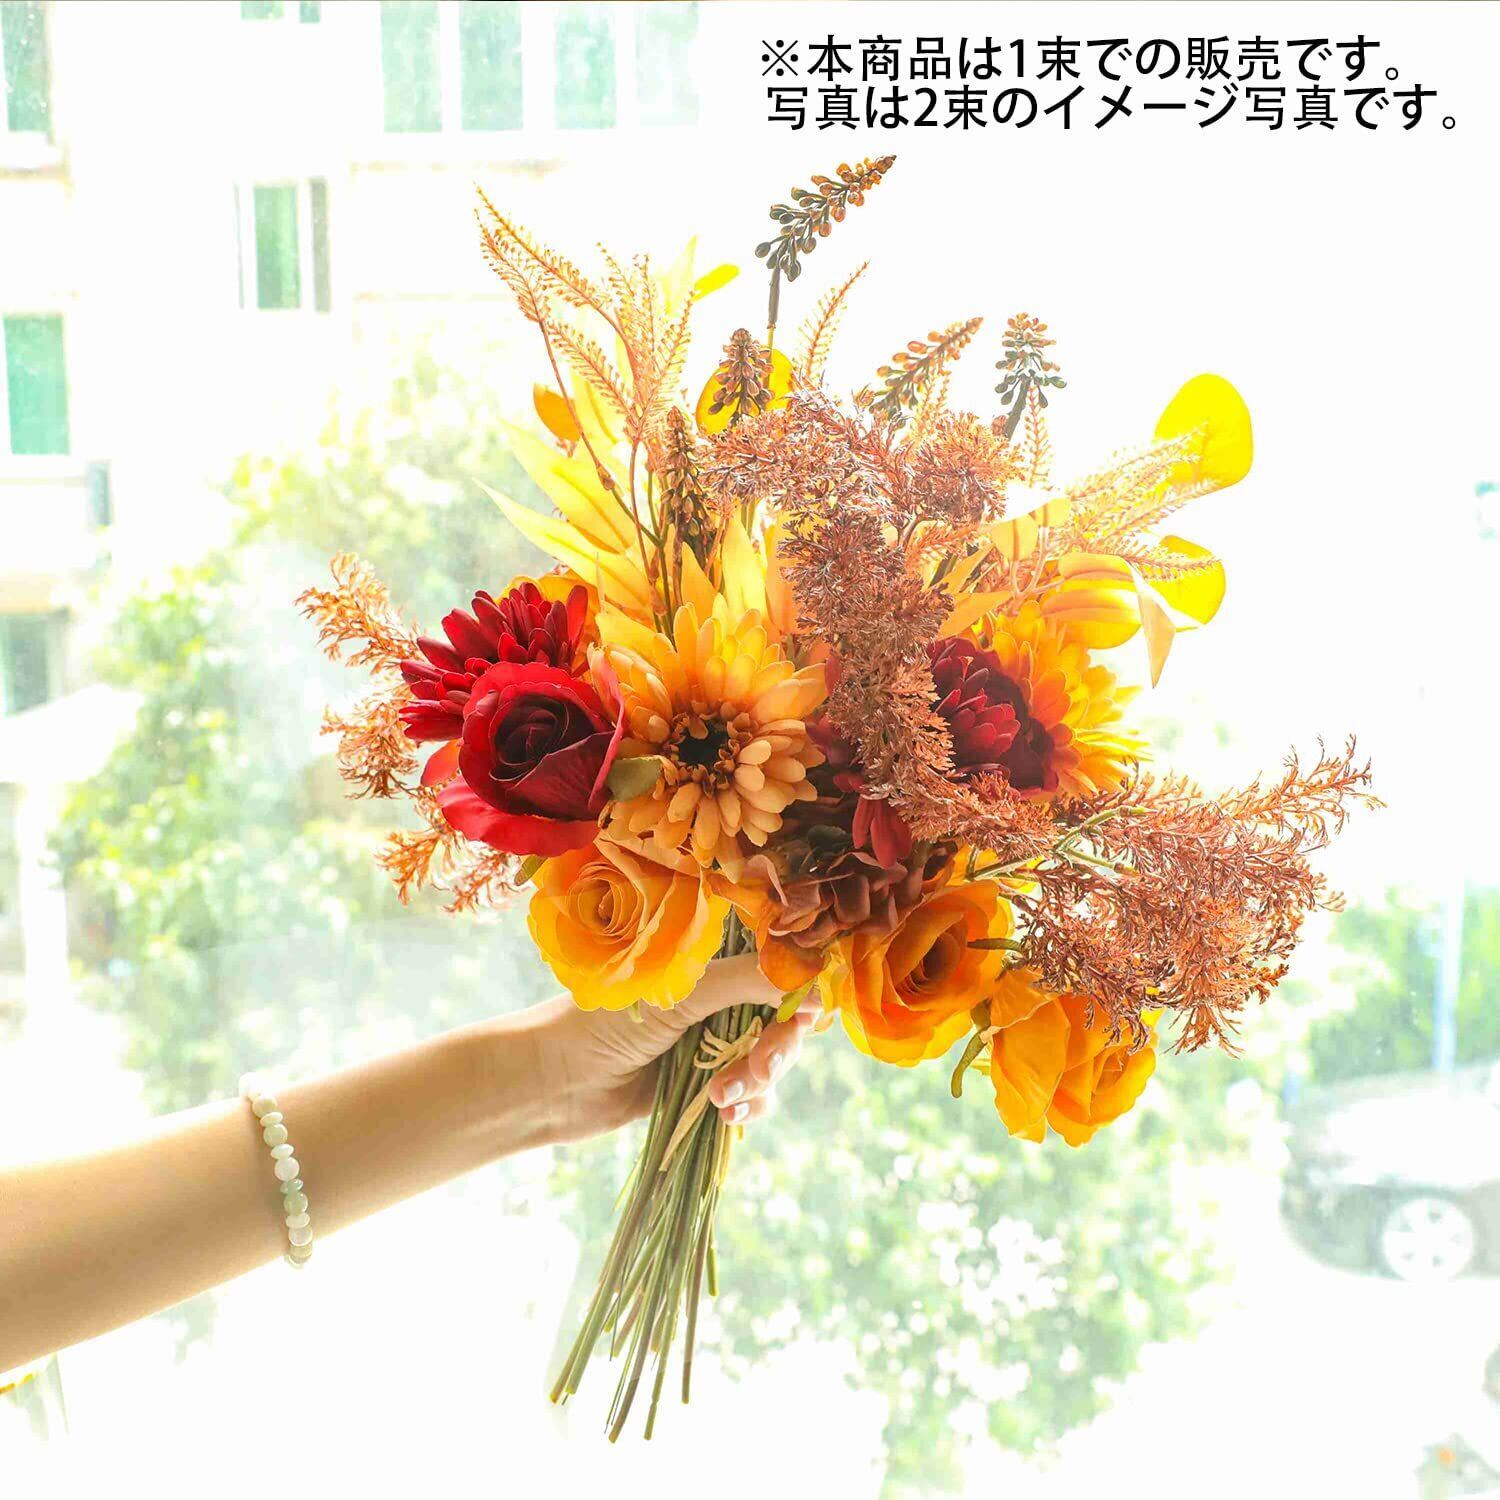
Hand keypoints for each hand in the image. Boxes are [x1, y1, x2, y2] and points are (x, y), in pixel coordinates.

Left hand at [525, 955, 819, 1143]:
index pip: (776, 967)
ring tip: (722, 1098)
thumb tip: (814, 978)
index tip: (808, 1013)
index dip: (799, 989)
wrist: (552, 1083)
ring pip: (772, 1062)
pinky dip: (750, 1107)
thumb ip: (746, 982)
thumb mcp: (680, 995)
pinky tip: (726, 1116)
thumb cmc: (604, 1022)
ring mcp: (714, 1044)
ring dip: (759, 1083)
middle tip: (760, 1069)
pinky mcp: (707, 1086)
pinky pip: (753, 1097)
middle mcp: (718, 998)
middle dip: (779, 1049)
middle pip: (783, 1019)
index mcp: (710, 961)